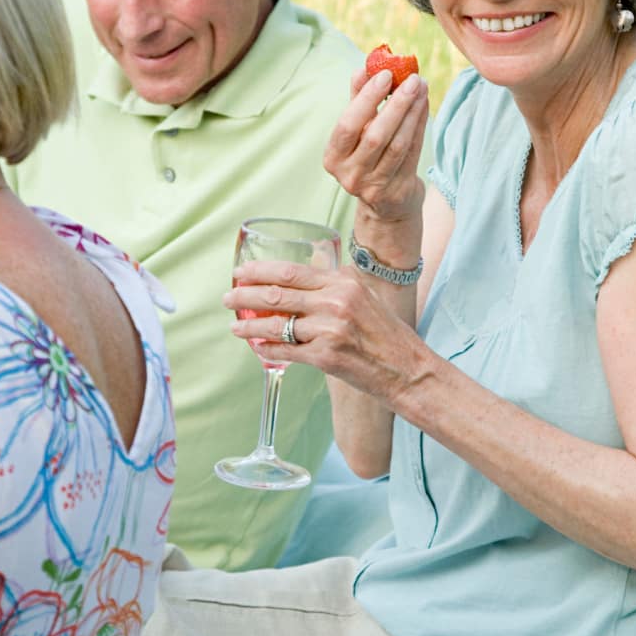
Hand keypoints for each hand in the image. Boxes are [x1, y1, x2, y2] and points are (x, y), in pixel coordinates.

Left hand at [225, 259, 424, 407]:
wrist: (408, 369)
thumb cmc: (386, 333)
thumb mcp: (364, 295)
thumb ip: (334, 281)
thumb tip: (305, 265)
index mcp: (343, 282)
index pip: (291, 271)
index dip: (260, 271)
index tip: (241, 273)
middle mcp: (335, 302)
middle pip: (277, 295)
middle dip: (244, 296)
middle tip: (228, 298)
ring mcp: (330, 330)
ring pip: (277, 324)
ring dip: (249, 325)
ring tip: (234, 326)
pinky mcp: (326, 358)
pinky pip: (286, 351)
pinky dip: (267, 349)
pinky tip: (256, 347)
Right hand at [323, 67, 427, 225]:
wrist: (385, 204)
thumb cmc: (368, 157)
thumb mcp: (357, 132)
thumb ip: (358, 102)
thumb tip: (363, 68)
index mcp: (333, 158)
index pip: (347, 126)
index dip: (366, 99)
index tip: (384, 75)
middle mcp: (350, 174)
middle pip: (375, 135)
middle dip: (396, 104)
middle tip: (411, 79)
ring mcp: (374, 186)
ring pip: (397, 144)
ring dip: (412, 112)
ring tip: (421, 87)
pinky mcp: (398, 190)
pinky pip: (412, 152)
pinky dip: (420, 125)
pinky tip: (424, 105)